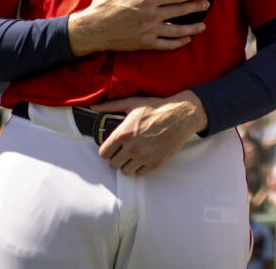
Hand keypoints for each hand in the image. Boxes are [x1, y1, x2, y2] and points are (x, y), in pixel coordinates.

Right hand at [68, 0, 210, 55]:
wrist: (92, 29)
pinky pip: (167, 44)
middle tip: (208, 5)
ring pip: (178, 30)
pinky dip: (179, 43)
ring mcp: (150, 30)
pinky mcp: (146, 43)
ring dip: (192, 28)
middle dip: (196, 7)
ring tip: (203, 26)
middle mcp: (152, 14)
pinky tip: (187, 40)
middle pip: (181, 11)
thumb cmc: (102, 5)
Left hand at [93, 91, 208, 174]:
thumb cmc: (157, 108)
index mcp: (123, 134)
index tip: (111, 148)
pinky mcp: (155, 163)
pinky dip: (140, 166)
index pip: (103, 153)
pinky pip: (140, 172)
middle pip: (113, 164)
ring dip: (127, 164)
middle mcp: (132, 148)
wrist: (180, 116)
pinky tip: (143, 157)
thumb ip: (110, 106)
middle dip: (116, 158)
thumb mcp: (132, 103)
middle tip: (122, 151)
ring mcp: (144, 157)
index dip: (106, 150)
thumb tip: (94, 106)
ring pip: (125, 171)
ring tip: (132, 155)